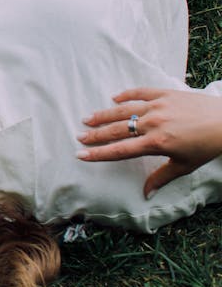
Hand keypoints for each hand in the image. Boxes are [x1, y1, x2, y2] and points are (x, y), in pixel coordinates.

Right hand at [78, 88, 221, 198]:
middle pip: (116, 130)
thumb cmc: (208, 146)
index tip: (81, 155)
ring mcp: (158, 106)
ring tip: (88, 118)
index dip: (98, 154)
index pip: (120, 150)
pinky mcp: (165, 94)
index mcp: (156, 143)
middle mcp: (153, 123)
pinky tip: (114, 98)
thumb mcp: (185, 165)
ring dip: (104, 115)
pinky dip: (126, 95)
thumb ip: (162, 177)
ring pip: (123, 110)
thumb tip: (145, 194)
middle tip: (79, 137)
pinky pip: (140, 93)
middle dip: (95, 135)